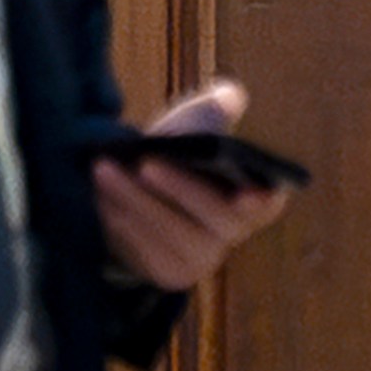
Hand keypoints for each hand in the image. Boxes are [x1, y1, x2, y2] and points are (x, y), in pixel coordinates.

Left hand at [91, 79, 292, 290]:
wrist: (136, 191)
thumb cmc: (175, 154)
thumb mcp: (193, 127)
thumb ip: (212, 110)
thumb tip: (228, 96)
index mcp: (258, 194)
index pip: (268, 202)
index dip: (260, 200)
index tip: (245, 194)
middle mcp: (238, 231)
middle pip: (218, 218)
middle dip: (180, 189)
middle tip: (145, 164)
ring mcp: (206, 258)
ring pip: (176, 235)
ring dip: (138, 204)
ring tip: (104, 172)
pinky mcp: (172, 274)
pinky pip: (149, 253)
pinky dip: (124, 226)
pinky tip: (102, 203)